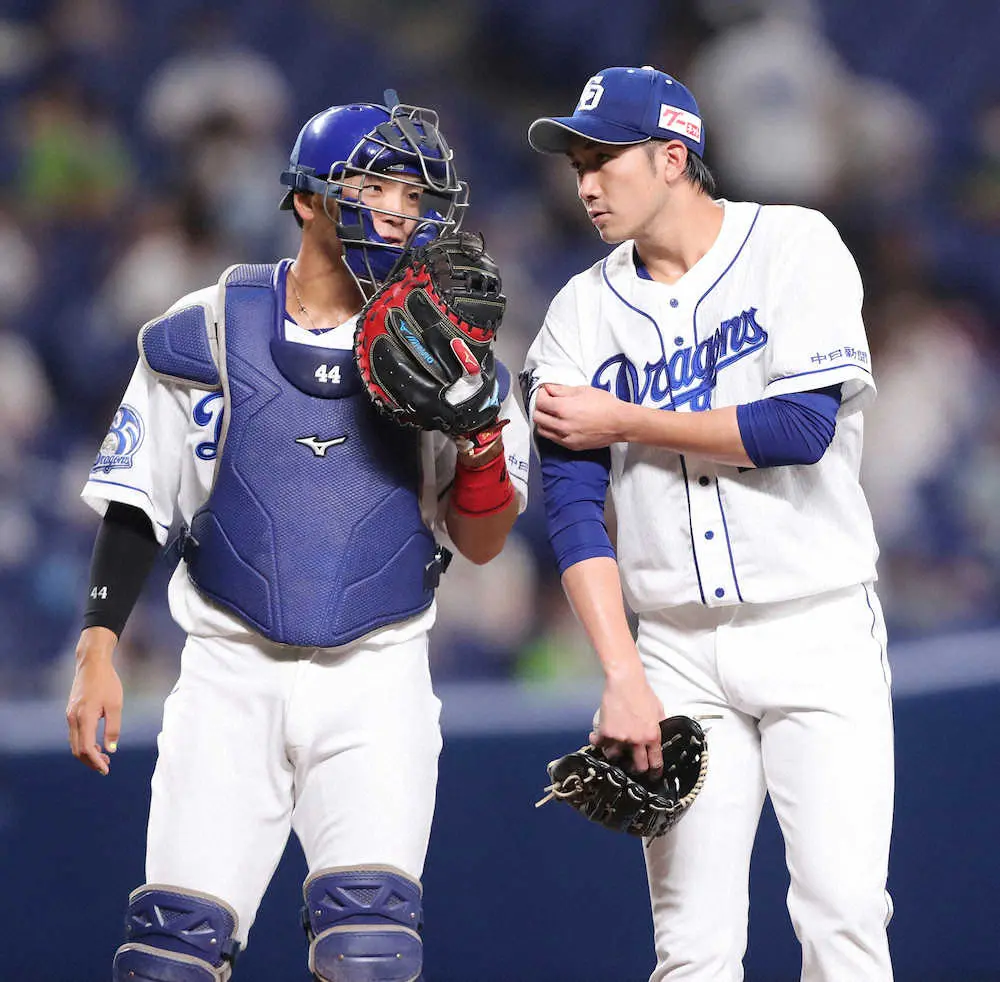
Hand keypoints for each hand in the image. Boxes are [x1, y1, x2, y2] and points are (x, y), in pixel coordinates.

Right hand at [66, 627, 122, 774]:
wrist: (92, 664)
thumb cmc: (107, 682)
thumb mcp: (115, 705)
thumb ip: (113, 728)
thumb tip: (112, 749)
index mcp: (84, 718)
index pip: (86, 748)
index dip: (95, 762)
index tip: (105, 769)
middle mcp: (73, 719)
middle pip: (77, 749)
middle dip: (90, 761)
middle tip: (106, 767)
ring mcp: (70, 715)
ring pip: (75, 742)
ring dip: (87, 753)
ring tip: (103, 757)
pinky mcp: (71, 712)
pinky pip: (75, 734)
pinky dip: (84, 743)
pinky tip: (97, 743)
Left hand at [534, 384, 629, 449]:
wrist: (620, 423)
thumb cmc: (605, 404)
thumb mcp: (583, 390)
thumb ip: (562, 390)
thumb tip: (548, 388)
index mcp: (563, 408)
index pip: (540, 402)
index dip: (541, 394)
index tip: (546, 392)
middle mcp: (561, 425)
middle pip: (537, 417)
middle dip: (540, 407)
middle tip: (548, 402)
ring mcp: (566, 438)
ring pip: (542, 430)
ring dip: (544, 420)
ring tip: (553, 414)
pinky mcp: (571, 446)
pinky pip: (553, 438)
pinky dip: (552, 431)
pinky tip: (560, 424)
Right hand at [591, 668, 665, 775]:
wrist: (625, 681)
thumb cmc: (641, 691)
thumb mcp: (658, 710)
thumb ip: (659, 724)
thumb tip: (660, 731)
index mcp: (653, 736)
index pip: (655, 762)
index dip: (654, 771)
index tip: (652, 774)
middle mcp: (637, 741)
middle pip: (638, 766)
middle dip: (636, 768)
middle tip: (632, 766)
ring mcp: (620, 738)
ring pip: (615, 757)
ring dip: (614, 754)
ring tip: (613, 748)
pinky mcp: (606, 732)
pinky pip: (599, 744)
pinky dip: (597, 742)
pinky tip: (597, 739)